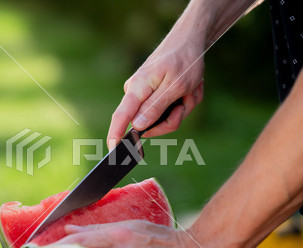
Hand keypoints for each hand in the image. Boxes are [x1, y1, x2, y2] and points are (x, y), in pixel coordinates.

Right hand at [107, 26, 204, 148]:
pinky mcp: (153, 96)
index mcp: (138, 89)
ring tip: (190, 90)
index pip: (121, 116)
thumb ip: (155, 107)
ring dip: (182, 107)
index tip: (112, 151)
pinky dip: (183, 102)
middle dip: (174, 117)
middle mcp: (137, 93)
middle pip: (150, 124)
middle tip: (187, 99)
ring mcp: (145, 95)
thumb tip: (137, 126)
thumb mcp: (175, 87)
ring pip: (164, 119)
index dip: (115, 135)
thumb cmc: (184, 61)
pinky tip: (188, 89)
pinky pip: (168, 111)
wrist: (190, 41)